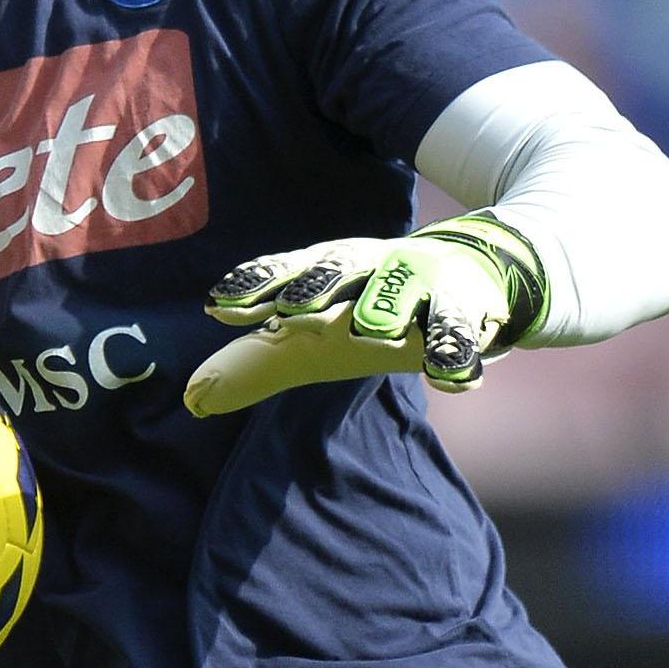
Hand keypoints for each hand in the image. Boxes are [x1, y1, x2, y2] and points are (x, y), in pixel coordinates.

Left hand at [185, 213, 546, 418]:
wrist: (475, 270)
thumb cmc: (377, 306)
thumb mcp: (317, 331)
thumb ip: (258, 363)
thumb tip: (193, 399)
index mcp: (332, 271)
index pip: (287, 275)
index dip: (256, 288)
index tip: (219, 306)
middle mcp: (372, 268)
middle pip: (341, 270)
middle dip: (316, 285)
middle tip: (290, 311)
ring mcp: (421, 284)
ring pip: (402, 290)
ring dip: (385, 306)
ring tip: (370, 330)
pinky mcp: (465, 311)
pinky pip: (458, 334)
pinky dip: (454, 352)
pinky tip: (450, 377)